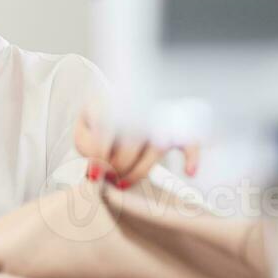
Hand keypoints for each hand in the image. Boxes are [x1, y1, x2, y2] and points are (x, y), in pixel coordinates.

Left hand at [73, 102, 200, 187]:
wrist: (124, 95)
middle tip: (107, 177)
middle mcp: (141, 108)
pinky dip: (193, 156)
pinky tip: (190, 171)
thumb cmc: (103, 115)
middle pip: (131, 145)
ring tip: (121, 182)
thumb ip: (85, 143)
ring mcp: (161, 118)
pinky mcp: (177, 129)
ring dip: (137, 172)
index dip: (99, 158)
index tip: (94, 174)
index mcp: (115, 102)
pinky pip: (190, 140)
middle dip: (116, 168)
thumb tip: (93, 172)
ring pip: (155, 150)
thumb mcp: (85, 124)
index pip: (107, 132)